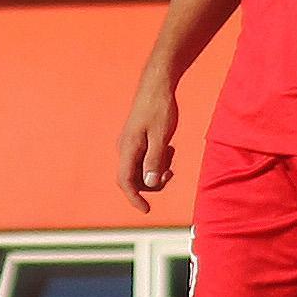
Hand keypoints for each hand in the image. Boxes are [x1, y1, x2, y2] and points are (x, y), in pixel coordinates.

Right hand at [120, 72, 183, 205]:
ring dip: (156, 170)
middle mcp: (125, 148)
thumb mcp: (161, 136)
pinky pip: (143, 159)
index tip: (146, 210)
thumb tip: (151, 184)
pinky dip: (156, 160)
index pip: (125, 181)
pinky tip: (167, 147)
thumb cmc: (160, 109)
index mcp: (128, 148)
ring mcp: (129, 144)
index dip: (134, 199)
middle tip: (171, 173)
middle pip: (133, 179)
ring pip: (140, 169)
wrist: (157, 86)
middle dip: (152, 183)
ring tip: (171, 153)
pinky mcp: (136, 140)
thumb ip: (155, 161)